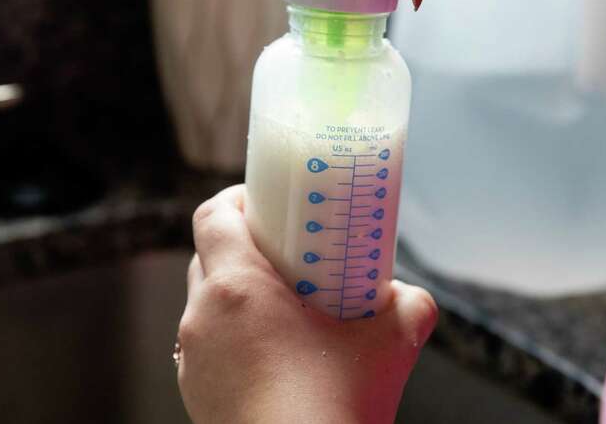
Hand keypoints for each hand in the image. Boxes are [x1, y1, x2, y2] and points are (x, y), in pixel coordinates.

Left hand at [177, 185, 438, 423]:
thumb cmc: (333, 409)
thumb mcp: (392, 343)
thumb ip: (409, 306)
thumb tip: (412, 298)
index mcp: (237, 289)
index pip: (211, 217)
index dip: (235, 200)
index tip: (264, 203)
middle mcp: (203, 319)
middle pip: (207, 257)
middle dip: (243, 247)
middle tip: (286, 253)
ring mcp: (193, 360)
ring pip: (206, 305)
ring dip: (237, 296)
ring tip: (283, 309)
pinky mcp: (195, 395)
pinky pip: (209, 349)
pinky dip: (233, 340)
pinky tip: (273, 358)